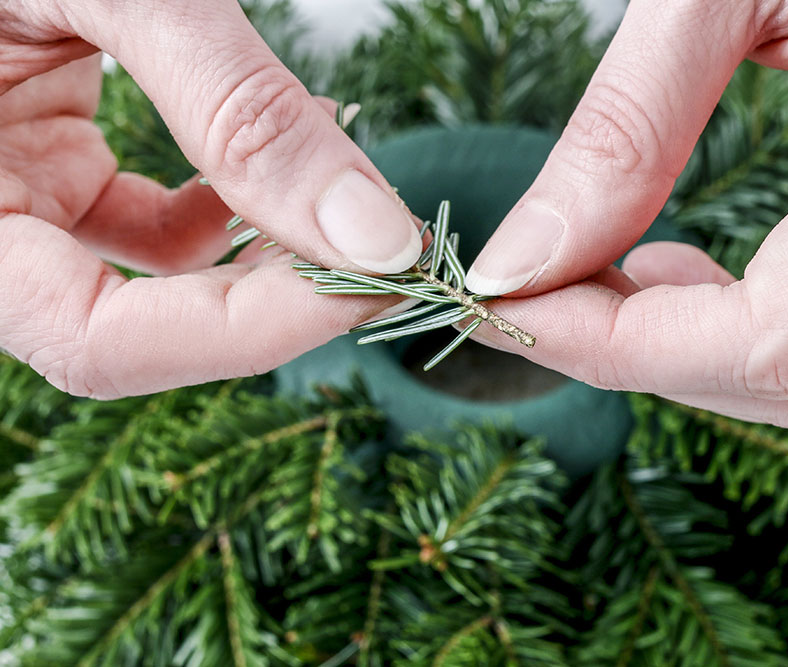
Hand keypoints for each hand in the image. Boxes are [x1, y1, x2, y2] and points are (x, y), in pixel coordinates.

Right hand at [0, 1, 422, 397]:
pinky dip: (225, 206)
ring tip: (347, 206)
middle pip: (132, 332)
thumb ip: (238, 106)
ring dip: (260, 258)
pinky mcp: (51, 161)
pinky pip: (145, 225)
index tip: (365, 286)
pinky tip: (280, 157)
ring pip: (150, 284)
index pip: (95, 340)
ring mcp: (14, 194)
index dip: (240, 336)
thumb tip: (374, 233)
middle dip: (268, 306)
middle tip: (383, 259)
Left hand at [464, 0, 787, 433]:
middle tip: (546, 297)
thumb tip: (524, 264)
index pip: (774, 336)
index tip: (512, 310)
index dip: (623, 349)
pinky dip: (740, 331)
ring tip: (612, 273)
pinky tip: (672, 268)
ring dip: (697, 358)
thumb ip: (626, 126)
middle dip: (651, 362)